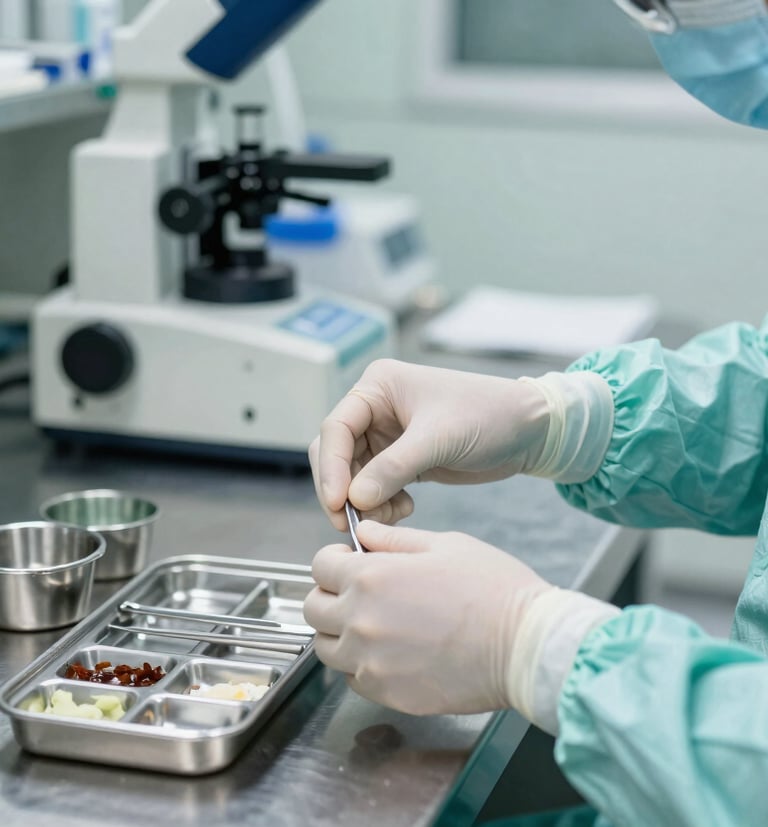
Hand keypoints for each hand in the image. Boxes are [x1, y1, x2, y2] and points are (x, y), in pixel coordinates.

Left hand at [303, 520, 551, 715]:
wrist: (524, 646)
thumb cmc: (493, 589)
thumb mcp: (444, 545)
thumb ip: (394, 539)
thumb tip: (363, 534)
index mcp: (371, 577)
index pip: (320, 565)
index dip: (335, 560)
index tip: (351, 562)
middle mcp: (360, 621)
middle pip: (314, 609)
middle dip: (331, 595)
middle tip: (358, 593)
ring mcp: (370, 662)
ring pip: (327, 648)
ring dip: (341, 633)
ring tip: (374, 624)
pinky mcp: (386, 693)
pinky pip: (353, 678)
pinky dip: (362, 664)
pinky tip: (392, 652)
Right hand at [309, 359, 549, 530]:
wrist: (528, 430)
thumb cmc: (488, 415)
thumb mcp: (440, 439)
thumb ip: (394, 468)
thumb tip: (354, 498)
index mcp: (378, 386)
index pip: (336, 428)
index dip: (331, 467)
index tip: (338, 503)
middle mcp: (376, 408)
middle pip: (337, 455)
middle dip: (343, 490)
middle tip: (351, 523)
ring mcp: (388, 436)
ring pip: (354, 476)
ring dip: (365, 502)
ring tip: (394, 516)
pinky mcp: (402, 459)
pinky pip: (375, 487)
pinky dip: (382, 505)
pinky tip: (406, 510)